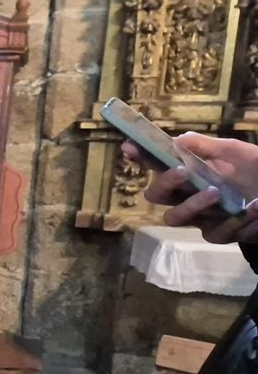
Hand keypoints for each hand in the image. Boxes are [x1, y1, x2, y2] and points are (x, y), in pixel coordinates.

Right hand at [122, 133, 257, 243]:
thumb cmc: (254, 169)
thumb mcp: (233, 152)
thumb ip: (206, 147)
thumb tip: (179, 139)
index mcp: (187, 174)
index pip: (157, 165)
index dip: (140, 157)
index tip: (128, 147)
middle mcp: (186, 197)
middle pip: (156, 195)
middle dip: (164, 183)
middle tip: (182, 171)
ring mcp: (200, 218)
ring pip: (176, 217)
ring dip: (193, 204)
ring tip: (216, 192)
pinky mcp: (220, 234)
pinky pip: (218, 232)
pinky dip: (238, 220)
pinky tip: (254, 207)